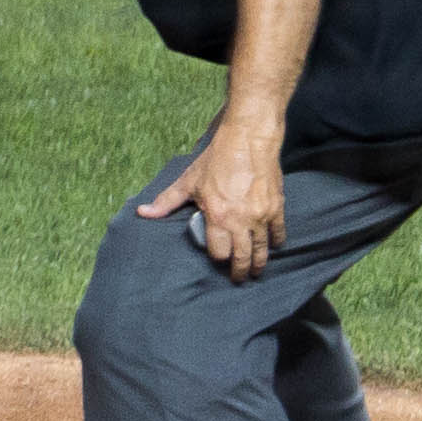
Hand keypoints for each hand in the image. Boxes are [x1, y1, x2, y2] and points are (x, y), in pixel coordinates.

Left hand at [138, 117, 287, 276]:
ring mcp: (261, 216)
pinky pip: (278, 233)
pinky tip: (271, 247)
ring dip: (259, 262)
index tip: (217, 260)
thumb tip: (142, 213)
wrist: (248, 142)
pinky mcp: (277, 208)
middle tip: (239, 278)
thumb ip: (166, 201)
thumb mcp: (187, 181)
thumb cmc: (216, 160)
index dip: (217, 258)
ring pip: (262, 249)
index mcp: (218, 216)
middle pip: (242, 257)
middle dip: (241, 271)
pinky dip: (275, 243)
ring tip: (256, 271)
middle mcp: (241, 220)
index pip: (219, 252)